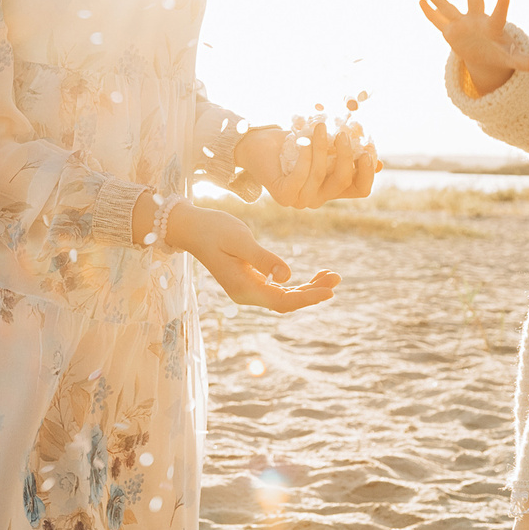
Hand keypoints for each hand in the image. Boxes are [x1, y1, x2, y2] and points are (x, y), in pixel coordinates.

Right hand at [169, 202, 338, 313]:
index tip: (330, 291)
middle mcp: (247, 295)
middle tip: (338, 278)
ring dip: (309, 288)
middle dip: (314, 292)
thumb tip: (287, 276)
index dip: (308, 298)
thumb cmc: (214, 229)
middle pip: (287, 301)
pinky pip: (279, 289)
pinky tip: (314, 277)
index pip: (283, 301)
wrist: (190, 228)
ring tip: (332, 276)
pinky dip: (298, 284)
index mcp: (244, 289)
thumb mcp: (240, 240)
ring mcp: (248, 290)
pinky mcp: (250, 281)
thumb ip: (263, 259)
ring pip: (285, 296)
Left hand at [251, 117, 379, 208]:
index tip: (367, 151)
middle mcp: (318, 198)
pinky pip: (302, 174)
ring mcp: (300, 200)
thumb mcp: (325, 146)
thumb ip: (347, 154)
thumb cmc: (292, 143)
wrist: (256, 144)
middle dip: (346, 155)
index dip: (368, 172)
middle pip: (343, 180)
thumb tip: (378, 163)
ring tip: (320, 127)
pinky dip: (306, 154)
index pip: (360, 189)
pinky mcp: (284, 195)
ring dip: (323, 147)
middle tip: (343, 133)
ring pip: (322, 174)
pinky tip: (304, 138)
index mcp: (332, 188)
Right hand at [418, 0, 528, 97]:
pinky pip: (438, 22)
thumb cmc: (500, 53)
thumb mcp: (512, 60)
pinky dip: (429, 13)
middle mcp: (477, 21)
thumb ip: (526, 62)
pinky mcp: (451, 32)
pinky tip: (420, 1)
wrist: (486, 54)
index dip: (502, 7)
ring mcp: (462, 24)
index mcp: (493, 27)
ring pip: (448, 8)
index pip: (498, 16)